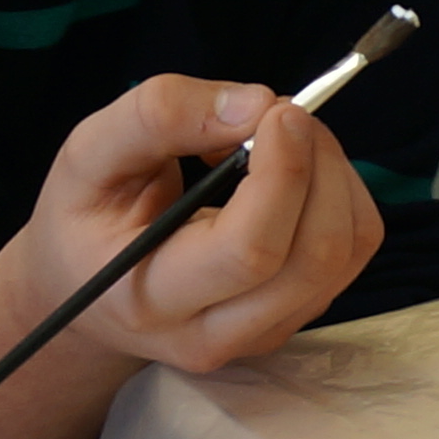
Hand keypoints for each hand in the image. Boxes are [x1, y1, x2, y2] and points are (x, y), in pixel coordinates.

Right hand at [23, 73, 386, 372]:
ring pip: (347, 252)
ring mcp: (262, 332)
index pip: (250, 252)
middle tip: (284, 112)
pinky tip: (291, 172)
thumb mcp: (88, 155)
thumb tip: (255, 105)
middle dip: (318, 165)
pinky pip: (353, 249)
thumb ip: (156, 117)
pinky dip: (341, 193)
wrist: (87, 292)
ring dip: (335, 174)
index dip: (284, 174)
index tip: (279, 111)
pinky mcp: (295, 314)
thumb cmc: (85, 221)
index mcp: (149, 300)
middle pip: (315, 257)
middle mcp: (213, 333)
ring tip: (282, 138)